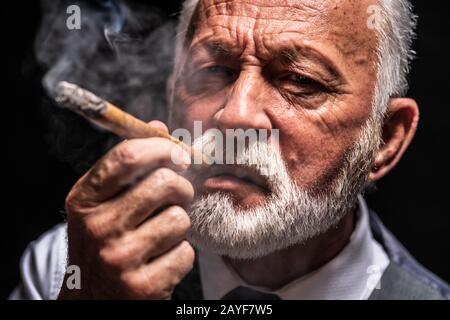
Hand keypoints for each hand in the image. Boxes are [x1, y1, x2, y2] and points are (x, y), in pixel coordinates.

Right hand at [58, 121, 194, 298]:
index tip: (178, 153)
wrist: (92, 299)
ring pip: (179, 219)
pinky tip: (161, 261)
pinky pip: (185, 253)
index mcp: (84, 200)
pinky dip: (180, 255)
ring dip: (179, 225)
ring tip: (162, 234)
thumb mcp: (103, 203)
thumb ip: (129, 165)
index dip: (161, 148)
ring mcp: (118, 258)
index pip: (127, 157)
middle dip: (180, 187)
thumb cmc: (105, 242)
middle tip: (177, 196)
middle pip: (163, 184)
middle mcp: (97, 227)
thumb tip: (159, 127)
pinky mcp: (141, 286)